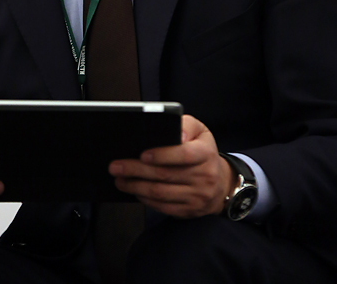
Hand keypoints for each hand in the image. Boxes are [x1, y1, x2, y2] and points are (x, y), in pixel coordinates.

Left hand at [108, 115, 236, 218]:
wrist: (220, 183)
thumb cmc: (202, 151)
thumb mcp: (200, 131)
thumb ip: (186, 125)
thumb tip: (176, 133)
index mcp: (206, 153)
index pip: (184, 155)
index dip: (162, 155)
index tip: (142, 154)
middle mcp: (204, 177)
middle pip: (165, 175)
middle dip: (136, 170)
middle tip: (115, 166)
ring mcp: (196, 196)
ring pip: (161, 193)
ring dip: (136, 187)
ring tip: (119, 179)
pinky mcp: (188, 210)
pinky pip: (163, 207)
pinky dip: (145, 199)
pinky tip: (134, 190)